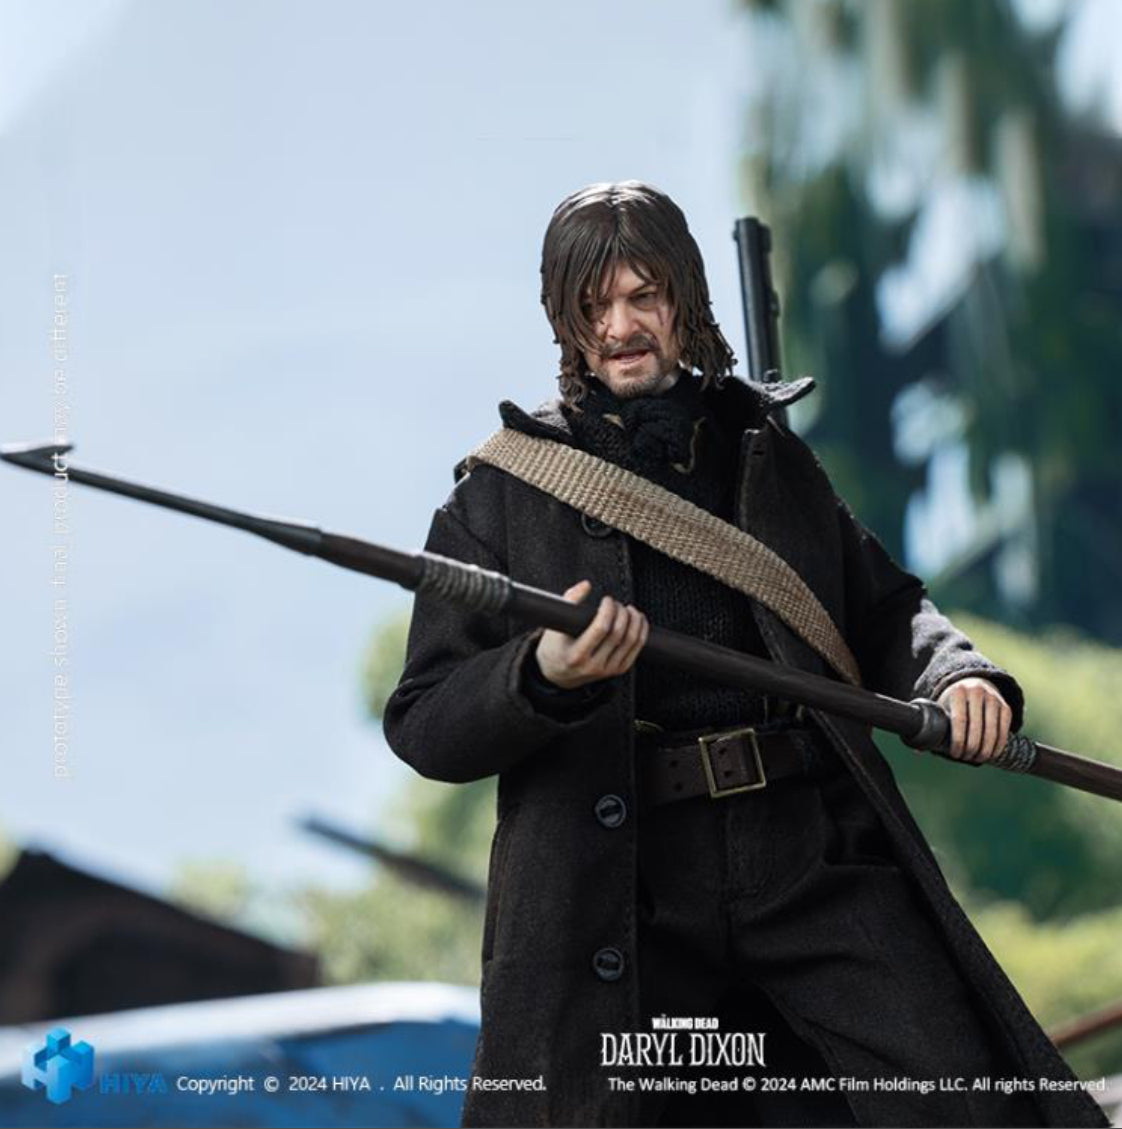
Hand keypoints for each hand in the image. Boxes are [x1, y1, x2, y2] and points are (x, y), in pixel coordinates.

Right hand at [535, 580, 649, 689]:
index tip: (606, 600)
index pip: (600, 629)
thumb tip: (586, 585)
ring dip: (634, 620)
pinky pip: (636, 649)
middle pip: (618, 633)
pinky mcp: (618, 670)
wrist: (557, 674)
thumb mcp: (553, 625)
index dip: (608, 610)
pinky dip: (641, 632)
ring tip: (628, 609)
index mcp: (576, 655)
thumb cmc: (554, 648)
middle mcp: (593, 665)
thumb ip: (568, 601)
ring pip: (631, 641)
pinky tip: (638, 620)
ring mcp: (607, 670)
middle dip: (621, 612)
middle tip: (616, 603)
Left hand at [936, 677, 1012, 763]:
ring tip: (977, 758)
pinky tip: (991, 754)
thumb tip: (918, 751)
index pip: (959, 720)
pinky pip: (1004, 730)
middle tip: (966, 757)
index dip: (958, 741)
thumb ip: (931, 726)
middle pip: (977, 728)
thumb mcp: (941, 706)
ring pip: (992, 731)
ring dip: (985, 749)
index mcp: (957, 692)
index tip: (955, 753)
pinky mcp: (1005, 707)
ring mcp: (993, 699)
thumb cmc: (952, 702)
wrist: (972, 684)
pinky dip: (998, 745)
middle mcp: (977, 693)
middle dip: (972, 747)